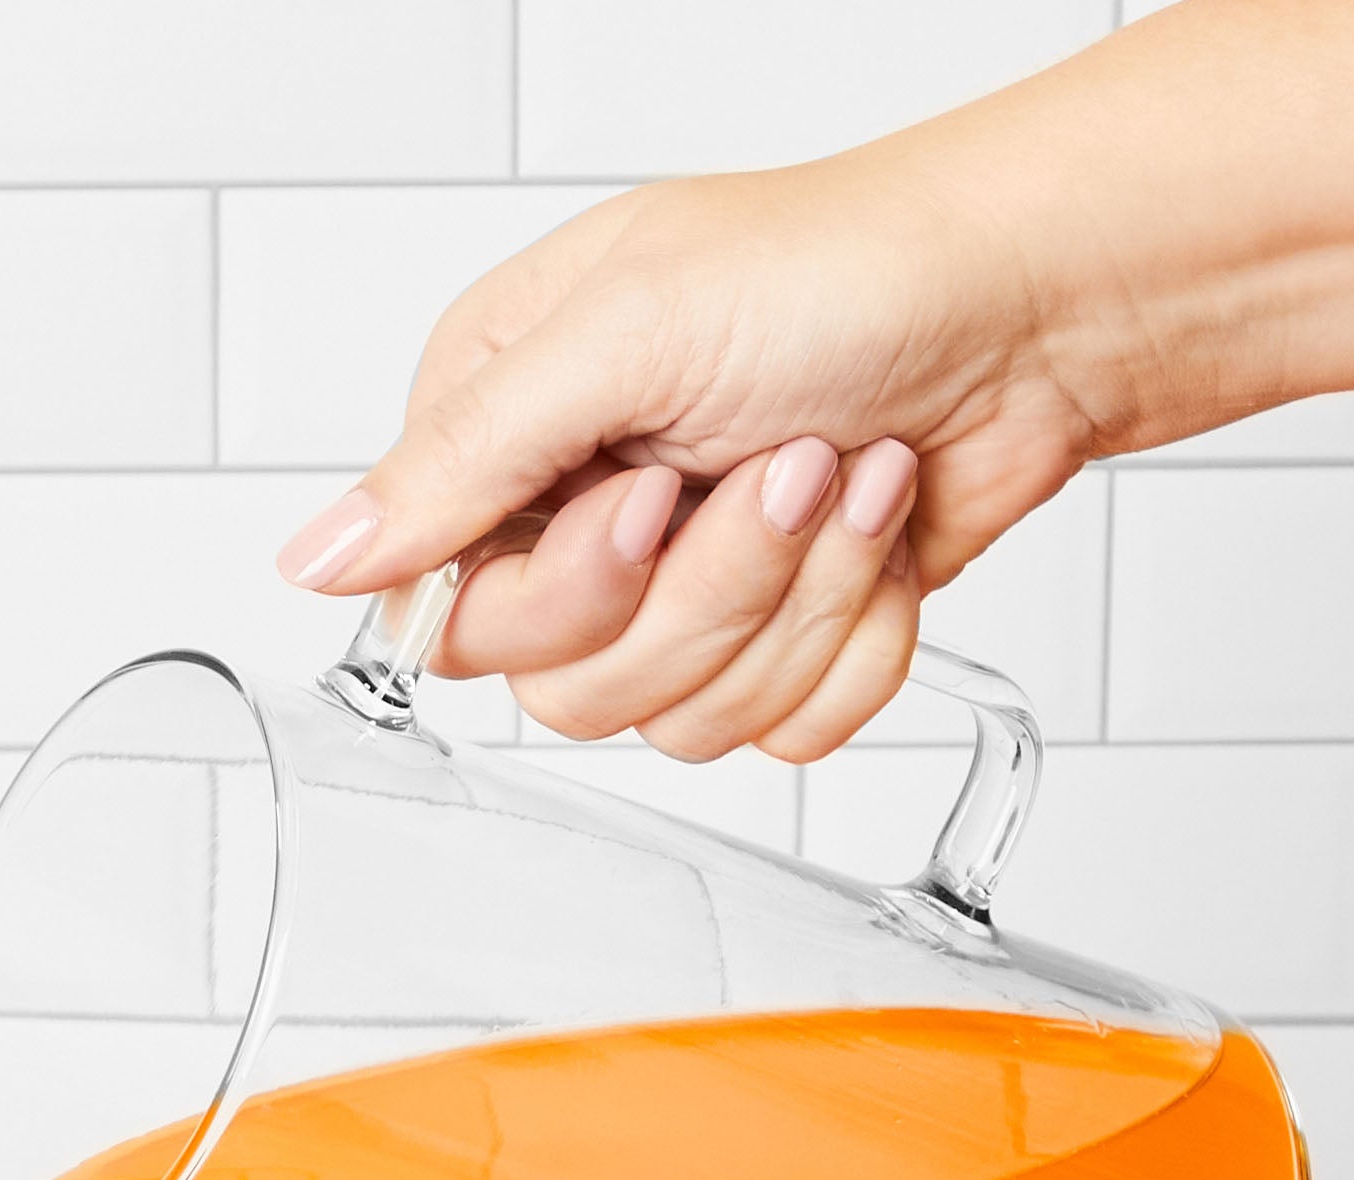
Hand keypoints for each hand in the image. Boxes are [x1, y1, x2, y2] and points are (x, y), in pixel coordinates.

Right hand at [276, 160, 1105, 759]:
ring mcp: (676, 592)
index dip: (560, 589)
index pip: (449, 614)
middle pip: (566, 686)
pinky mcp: (772, 646)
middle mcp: (575, 517)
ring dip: (793, 607)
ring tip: (844, 481)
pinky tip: (879, 544)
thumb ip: (461, 463)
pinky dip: (852, 647)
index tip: (644, 499)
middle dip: (703, 594)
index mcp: (506, 424)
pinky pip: (774, 736)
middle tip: (775, 471)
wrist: (1037, 306)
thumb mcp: (626, 333)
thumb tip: (317, 561)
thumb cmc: (852, 269)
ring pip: (676, 721)